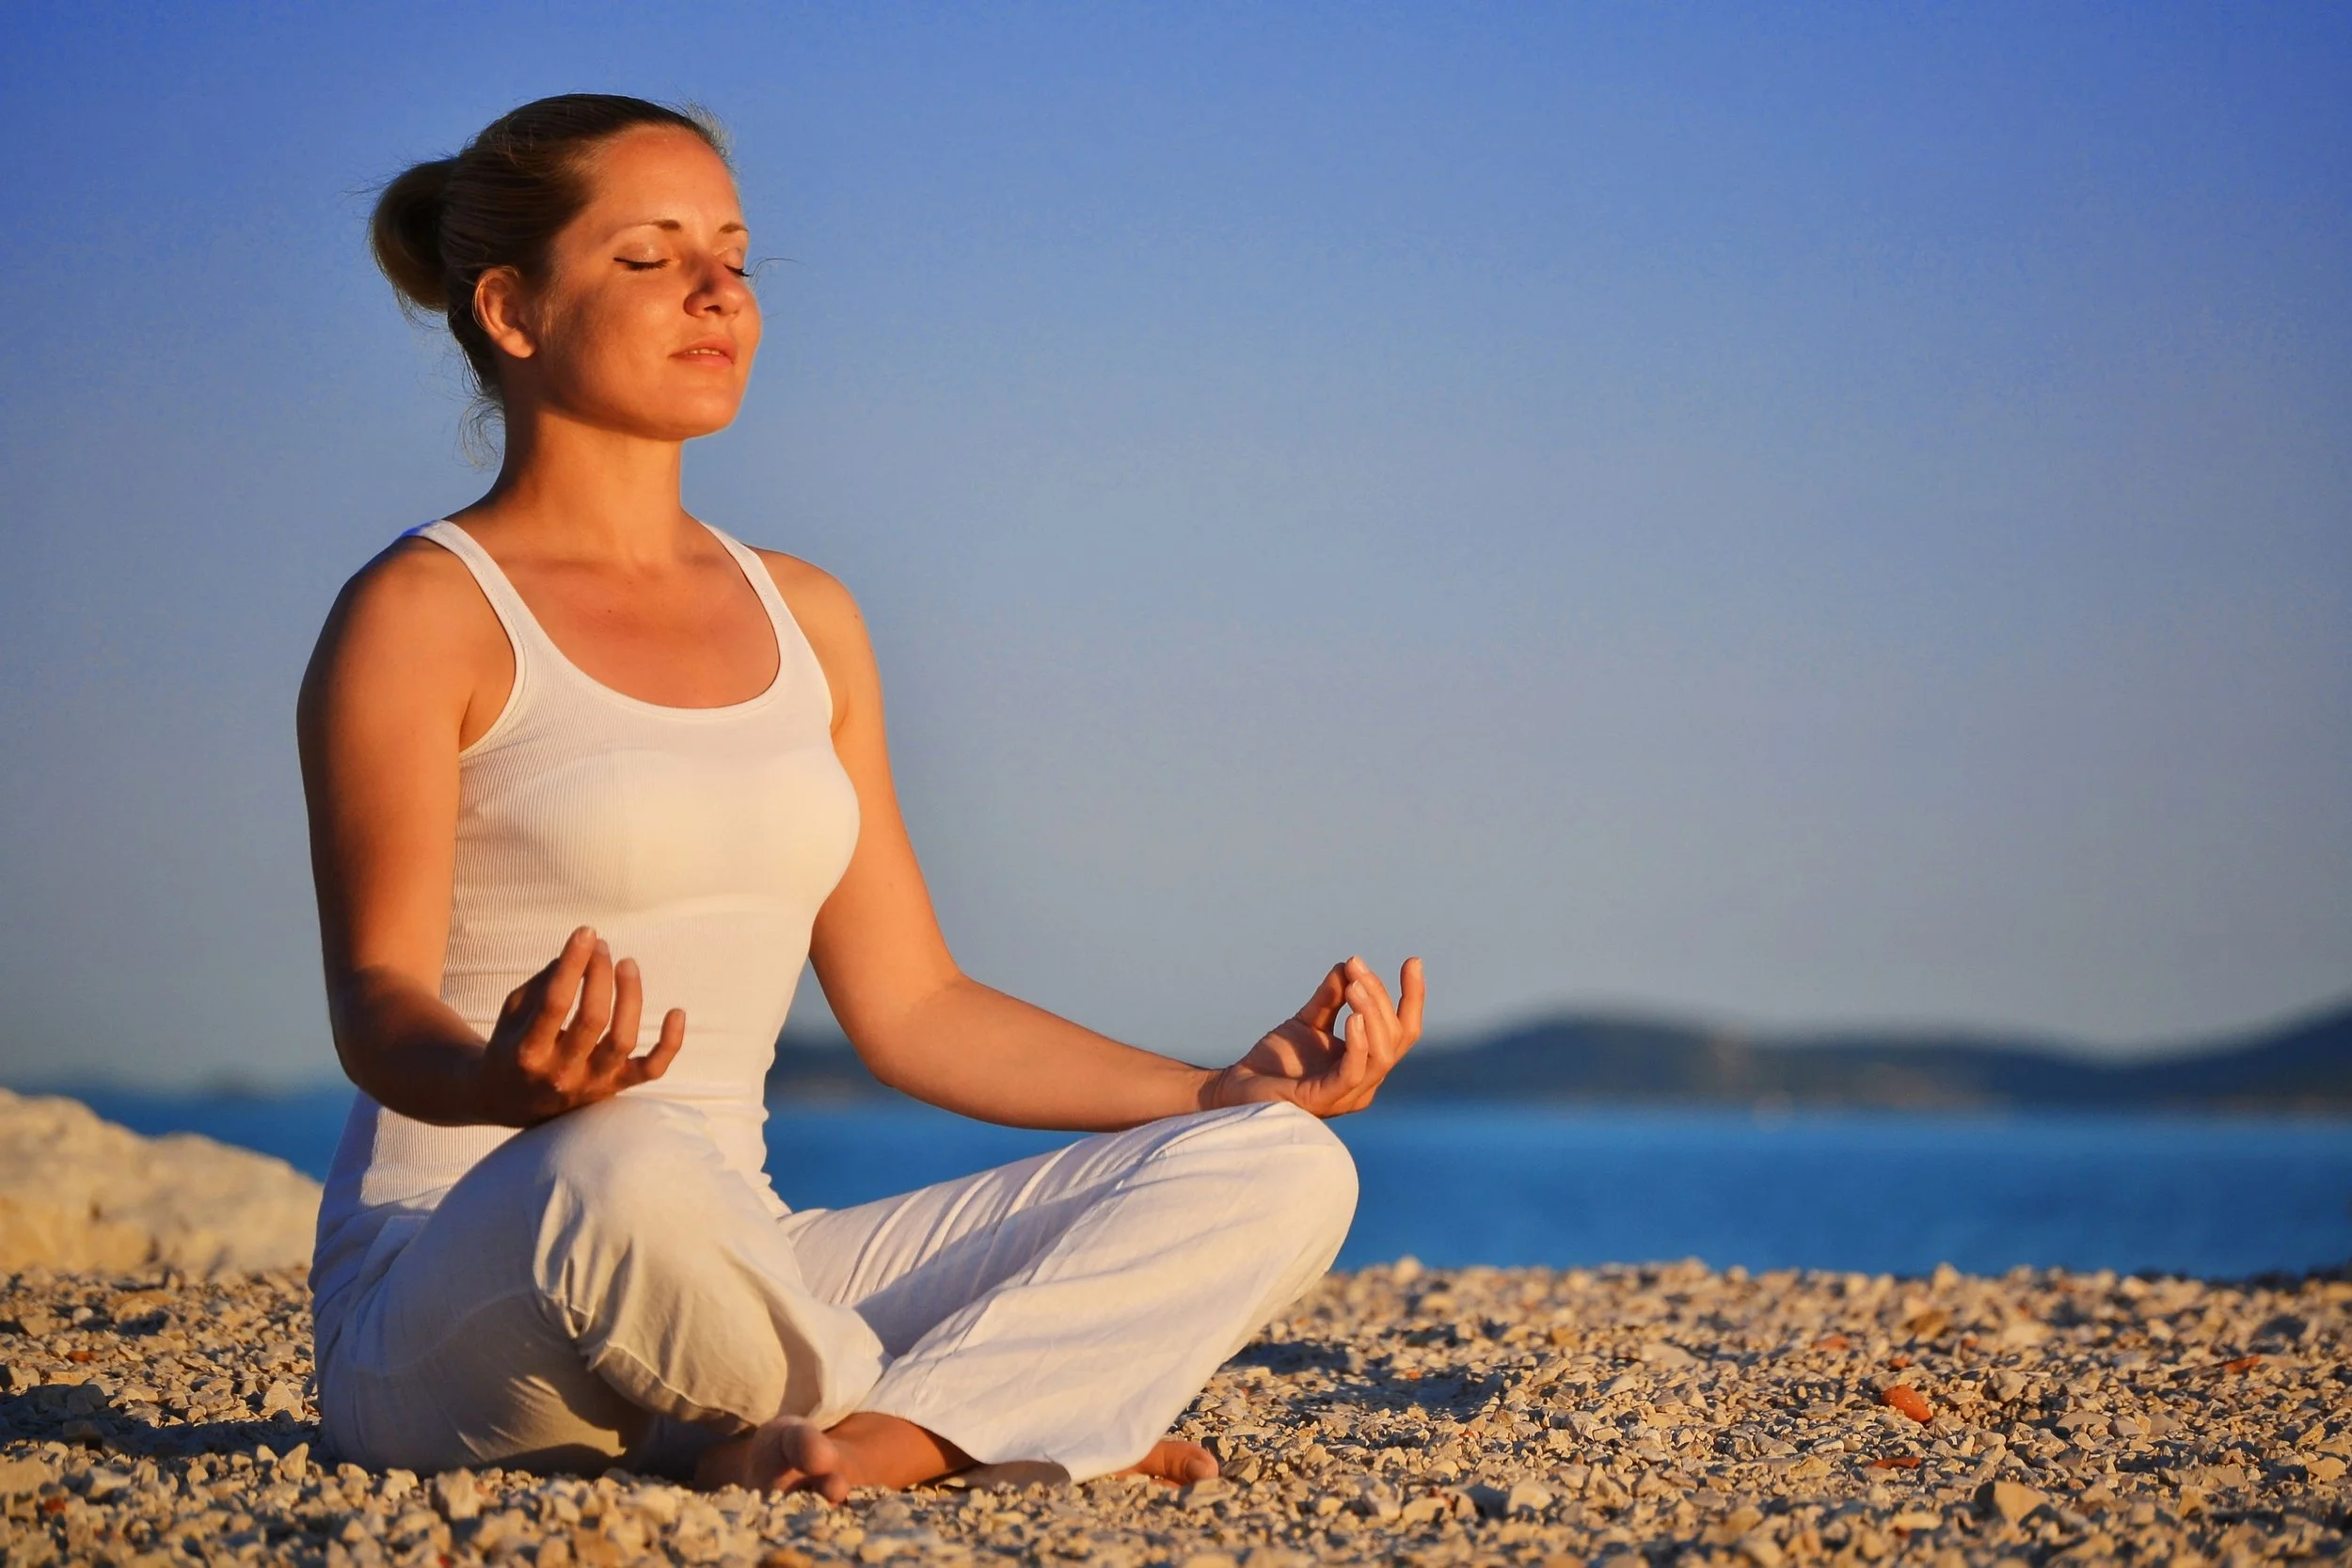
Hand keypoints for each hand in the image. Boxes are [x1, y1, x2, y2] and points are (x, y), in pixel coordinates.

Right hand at [481, 926, 685, 1124]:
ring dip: (631, 997)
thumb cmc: (513, 1045)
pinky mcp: (616, 1088)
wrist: (511, 1102)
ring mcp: (592, 1084)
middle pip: (593, 1019)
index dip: (574, 964)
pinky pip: (652, 1069)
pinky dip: (670, 1043)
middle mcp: (561, 1072)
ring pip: (623, 1040)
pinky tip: (676, 1011)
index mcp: (528, 1052)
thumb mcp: (513, 1014)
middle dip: (601, 974)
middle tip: (602, 947)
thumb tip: (582, 952)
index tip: (586, 932)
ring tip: (627, 963)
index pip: (555, 1003)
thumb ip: (542, 983)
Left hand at [1205, 956, 1424, 1117]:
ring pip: (1382, 1054)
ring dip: (1372, 1013)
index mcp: (1366, 1064)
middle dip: (1381, 997)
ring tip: (1355, 984)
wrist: (1236, 1086)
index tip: (1413, 961)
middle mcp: (1365, 1082)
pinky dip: (1358, 1044)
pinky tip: (1352, 1017)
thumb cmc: (1275, 1061)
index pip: (1403, 1030)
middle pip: (1395, 1037)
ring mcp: (1348, 1095)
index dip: (1413, 996)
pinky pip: (1354, 1072)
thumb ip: (1329, 998)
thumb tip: (1348, 965)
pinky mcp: (1325, 1100)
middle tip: (1357, 965)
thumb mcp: (1307, 1021)